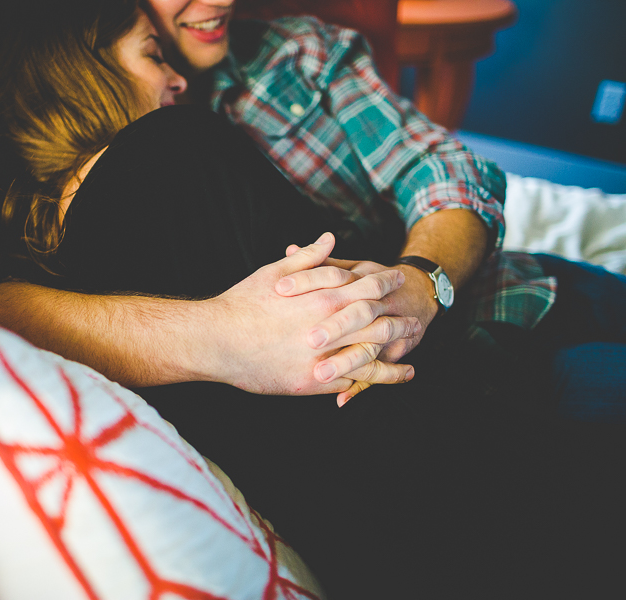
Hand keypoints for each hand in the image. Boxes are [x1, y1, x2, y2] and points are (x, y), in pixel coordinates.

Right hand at [201, 233, 418, 395]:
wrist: (216, 340)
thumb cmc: (242, 303)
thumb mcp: (275, 272)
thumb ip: (308, 258)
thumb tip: (331, 238)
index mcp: (324, 297)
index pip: (368, 287)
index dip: (386, 283)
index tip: (400, 280)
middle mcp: (330, 328)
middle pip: (379, 324)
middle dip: (400, 324)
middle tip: (416, 323)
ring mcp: (323, 357)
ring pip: (371, 360)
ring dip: (393, 362)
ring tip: (410, 366)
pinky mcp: (312, 382)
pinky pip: (348, 383)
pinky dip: (365, 384)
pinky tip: (376, 385)